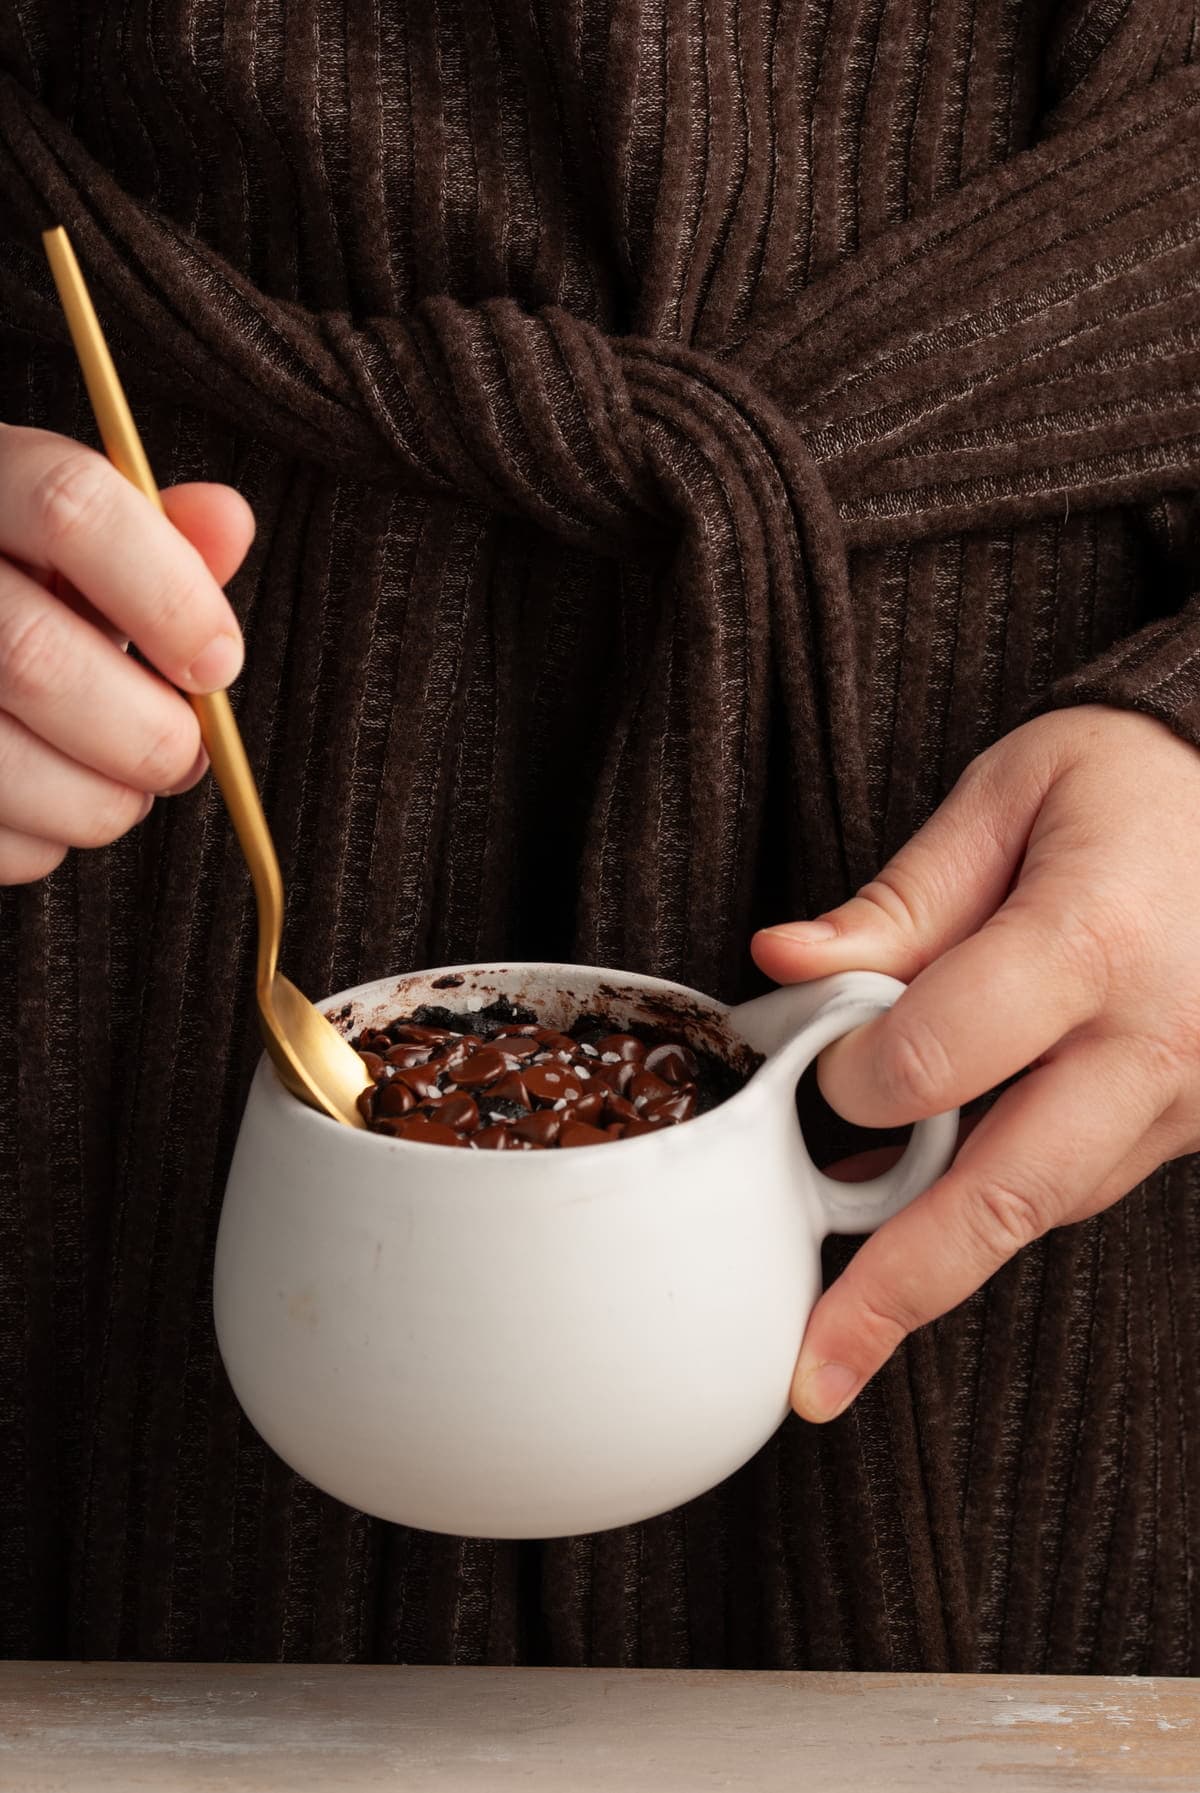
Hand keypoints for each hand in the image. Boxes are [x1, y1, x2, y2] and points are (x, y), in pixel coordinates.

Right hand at [0, 424, 254, 883]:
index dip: (168, 597)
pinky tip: (49, 804)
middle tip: (183, 754)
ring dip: (100, 801)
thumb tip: (226, 521)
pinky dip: (41, 839)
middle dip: (144, 732)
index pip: (71, 508)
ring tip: (123, 786)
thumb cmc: (8, 584)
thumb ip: (156, 535)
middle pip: (33, 657)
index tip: (217, 662)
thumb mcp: (66, 538)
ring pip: (1, 762)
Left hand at [752, 706, 1199, 1423]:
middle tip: (813, 1375)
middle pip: (1005, 1195)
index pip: (939, 1057)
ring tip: (848, 1307)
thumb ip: (898, 901)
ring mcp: (1195, 1099)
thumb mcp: (1010, 795)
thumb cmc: (1136, 783)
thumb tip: (781, 965)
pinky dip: (1002, 1200)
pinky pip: (1082, 1183)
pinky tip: (934, 1206)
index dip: (854, 1075)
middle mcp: (1159, 1041)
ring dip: (939, 1252)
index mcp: (1095, 940)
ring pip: (1041, 1205)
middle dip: (896, 1292)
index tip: (819, 1060)